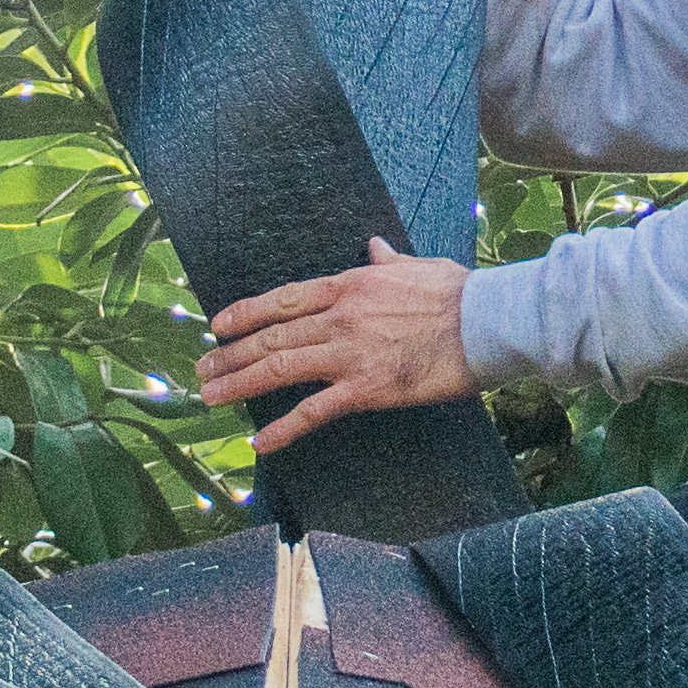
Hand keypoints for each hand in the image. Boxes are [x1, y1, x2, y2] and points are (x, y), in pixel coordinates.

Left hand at [196, 239, 475, 453]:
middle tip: (202, 369)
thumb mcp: (416, 266)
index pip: (285, 299)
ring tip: (211, 396)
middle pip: (273, 336)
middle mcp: (340, 318)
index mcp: (350, 286)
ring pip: (281, 367)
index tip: (218, 325)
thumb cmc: (458, 293)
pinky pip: (314, 410)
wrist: (485, 322)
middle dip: (231, 354)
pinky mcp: (366, 388)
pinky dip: (283, 427)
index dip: (247, 313)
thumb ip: (386, 260)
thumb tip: (373, 246)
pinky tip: (260, 440)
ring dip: (240, 383)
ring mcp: (350, 353)